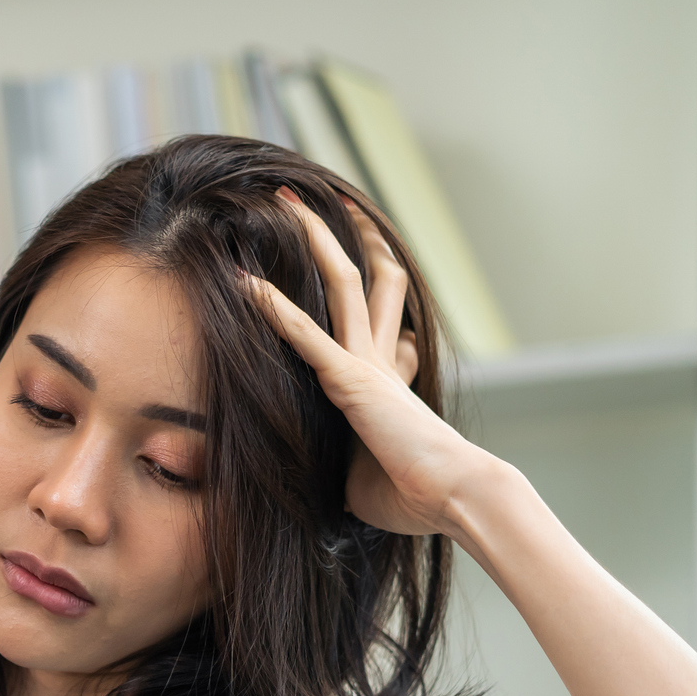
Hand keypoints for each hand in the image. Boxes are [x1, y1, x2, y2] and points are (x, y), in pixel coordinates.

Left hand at [244, 189, 502, 541]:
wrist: (452, 496)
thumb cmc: (413, 496)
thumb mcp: (369, 476)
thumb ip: (349, 463)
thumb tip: (334, 483)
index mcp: (387, 378)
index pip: (379, 318)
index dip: (371, 286)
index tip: (355, 259)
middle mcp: (379, 358)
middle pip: (367, 279)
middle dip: (345, 235)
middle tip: (325, 199)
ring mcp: (366, 364)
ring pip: (342, 282)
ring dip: (315, 240)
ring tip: (288, 200)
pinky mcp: (351, 382)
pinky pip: (305, 336)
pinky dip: (274, 310)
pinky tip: (244, 285)